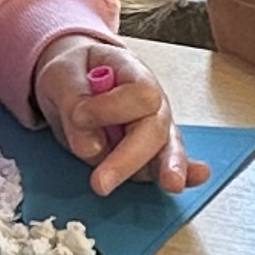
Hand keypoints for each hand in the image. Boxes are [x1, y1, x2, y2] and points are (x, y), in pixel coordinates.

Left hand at [33, 37, 201, 196]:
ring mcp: (154, 130)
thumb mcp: (62, 74)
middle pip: (154, 130)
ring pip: (168, 151)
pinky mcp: (147, 155)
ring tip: (171, 183)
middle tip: (100, 182)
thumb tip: (90, 145)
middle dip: (128, 158)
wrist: (75, 80)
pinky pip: (165, 165)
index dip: (110, 109)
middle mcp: (153, 104)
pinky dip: (181, 174)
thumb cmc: (75, 72)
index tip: (79, 115)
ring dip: (168, 168)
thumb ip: (73, 100)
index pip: (139, 95)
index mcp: (135, 75)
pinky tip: (192, 178)